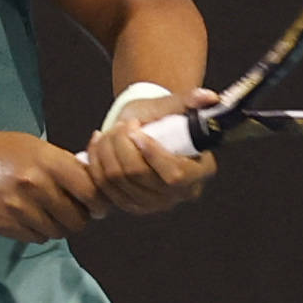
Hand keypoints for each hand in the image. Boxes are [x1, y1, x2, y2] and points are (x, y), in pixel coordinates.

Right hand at [0, 131, 107, 242]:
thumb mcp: (32, 146)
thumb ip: (61, 162)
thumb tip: (90, 178)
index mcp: (46, 161)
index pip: (89, 190)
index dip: (100, 202)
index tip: (99, 205)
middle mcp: (36, 185)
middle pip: (77, 218)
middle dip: (81, 218)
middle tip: (77, 212)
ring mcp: (21, 209)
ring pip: (59, 232)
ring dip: (60, 227)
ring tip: (52, 214)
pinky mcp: (9, 226)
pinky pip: (38, 238)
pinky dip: (41, 232)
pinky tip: (32, 218)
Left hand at [81, 88, 218, 215]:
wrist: (144, 129)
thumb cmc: (162, 117)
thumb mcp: (174, 105)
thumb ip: (190, 100)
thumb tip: (208, 97)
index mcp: (199, 172)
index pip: (174, 175)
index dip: (152, 153)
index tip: (137, 131)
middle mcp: (179, 194)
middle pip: (139, 175)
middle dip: (122, 143)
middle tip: (123, 124)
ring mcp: (153, 204)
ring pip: (116, 179)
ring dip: (106, 149)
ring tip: (112, 131)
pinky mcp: (129, 205)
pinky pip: (102, 186)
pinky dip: (95, 161)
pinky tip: (98, 142)